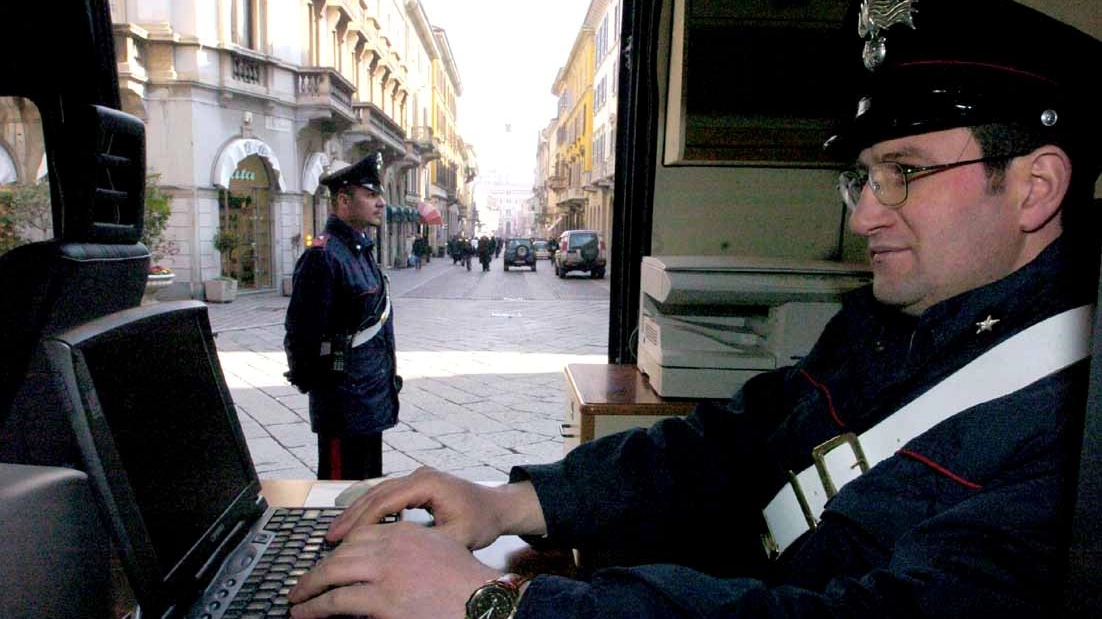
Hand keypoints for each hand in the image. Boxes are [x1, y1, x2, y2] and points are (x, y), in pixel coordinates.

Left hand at [288, 522, 499, 618]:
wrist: (484, 600)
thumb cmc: (467, 582)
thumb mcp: (439, 548)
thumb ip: (410, 547)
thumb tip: (384, 561)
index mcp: (404, 532)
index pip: (359, 535)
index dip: (338, 552)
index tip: (328, 563)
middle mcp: (391, 546)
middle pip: (340, 553)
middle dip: (316, 571)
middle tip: (302, 584)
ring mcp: (384, 572)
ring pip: (331, 575)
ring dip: (308, 589)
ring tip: (297, 601)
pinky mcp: (382, 599)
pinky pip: (336, 602)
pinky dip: (315, 608)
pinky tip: (307, 614)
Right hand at [326, 467, 545, 550]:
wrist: (498, 507)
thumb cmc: (482, 521)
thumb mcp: (457, 537)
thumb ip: (427, 544)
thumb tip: (397, 559)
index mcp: (429, 484)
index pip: (387, 501)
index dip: (363, 521)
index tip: (345, 539)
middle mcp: (420, 475)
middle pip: (377, 493)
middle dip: (352, 515)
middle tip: (330, 537)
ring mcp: (418, 477)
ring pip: (379, 492)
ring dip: (357, 512)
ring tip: (336, 533)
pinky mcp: (417, 484)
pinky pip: (387, 495)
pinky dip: (370, 509)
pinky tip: (356, 525)